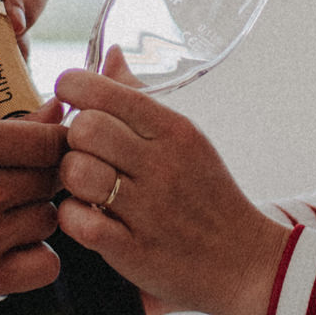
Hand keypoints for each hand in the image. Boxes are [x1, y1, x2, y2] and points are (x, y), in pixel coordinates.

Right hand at [0, 113, 66, 308]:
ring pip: (49, 221)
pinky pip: (46, 264)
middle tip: (13, 189)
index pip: (53, 139)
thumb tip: (57, 111)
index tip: (44, 154)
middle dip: (40, 182)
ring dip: (33, 220)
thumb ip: (0, 130)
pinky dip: (34, 259)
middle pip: (54, 180)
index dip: (54, 146)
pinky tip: (8, 251)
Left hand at [50, 63, 287, 314]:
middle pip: (84, 129)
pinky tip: (89, 217)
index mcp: (174, 130)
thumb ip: (138, 97)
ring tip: (85, 187)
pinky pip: (77, 221)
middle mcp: (162, 165)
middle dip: (72, 139)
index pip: (106, 92)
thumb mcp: (184, 138)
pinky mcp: (134, 250)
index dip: (74, 89)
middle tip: (83, 152)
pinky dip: (73, 218)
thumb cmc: (207, 195)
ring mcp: (148, 209)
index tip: (70, 98)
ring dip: (70, 180)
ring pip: (76, 172)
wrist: (245, 261)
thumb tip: (110, 53)